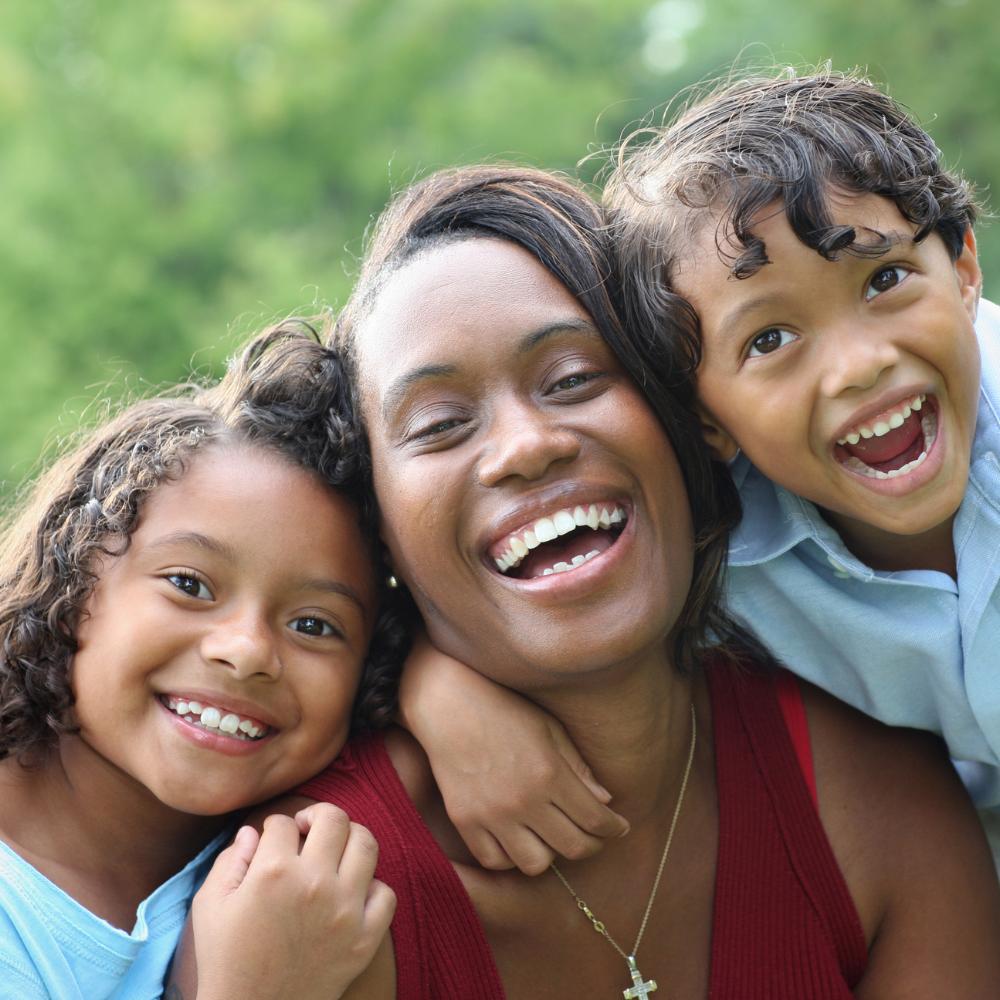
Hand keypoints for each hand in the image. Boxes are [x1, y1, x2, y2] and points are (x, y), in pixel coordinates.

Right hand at [189, 804, 395, 999]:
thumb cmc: (226, 961)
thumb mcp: (210, 907)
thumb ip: (230, 860)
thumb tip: (252, 831)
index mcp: (273, 872)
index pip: (284, 822)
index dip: (275, 826)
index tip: (273, 838)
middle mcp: (314, 884)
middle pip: (335, 819)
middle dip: (318, 816)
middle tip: (307, 830)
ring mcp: (345, 910)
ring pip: (366, 844)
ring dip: (349, 840)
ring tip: (334, 852)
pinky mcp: (365, 938)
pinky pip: (386, 893)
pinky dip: (372, 887)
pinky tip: (352, 892)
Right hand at [399, 634, 628, 874]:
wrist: (447, 704)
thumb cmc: (505, 709)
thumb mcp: (549, 729)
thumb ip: (579, 768)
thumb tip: (605, 802)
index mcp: (549, 774)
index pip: (595, 819)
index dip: (614, 828)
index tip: (619, 827)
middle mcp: (523, 800)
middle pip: (572, 848)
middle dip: (592, 845)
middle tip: (594, 836)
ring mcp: (492, 814)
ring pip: (535, 864)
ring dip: (550, 853)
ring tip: (551, 837)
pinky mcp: (465, 821)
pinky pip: (495, 860)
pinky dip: (511, 856)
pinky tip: (517, 838)